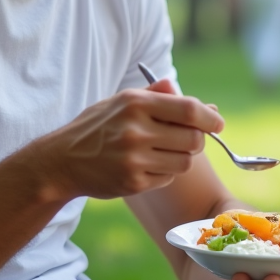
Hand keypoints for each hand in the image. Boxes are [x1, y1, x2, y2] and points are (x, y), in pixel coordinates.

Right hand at [30, 79, 223, 201]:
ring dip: (180, 158)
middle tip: (183, 139)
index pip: (189, 110)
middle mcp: (136, 130)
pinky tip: (143, 166)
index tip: (217, 123)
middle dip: (195, 140)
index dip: (210, 118)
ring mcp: (134, 158)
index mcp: (135, 103)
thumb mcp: (121, 101)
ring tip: (160, 152)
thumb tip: (206, 107)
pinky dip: (163, 173)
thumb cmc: (97, 127)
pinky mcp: (133, 182)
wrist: (62, 160)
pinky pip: (168, 178)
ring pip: (184, 162)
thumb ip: (160, 97)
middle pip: (193, 139)